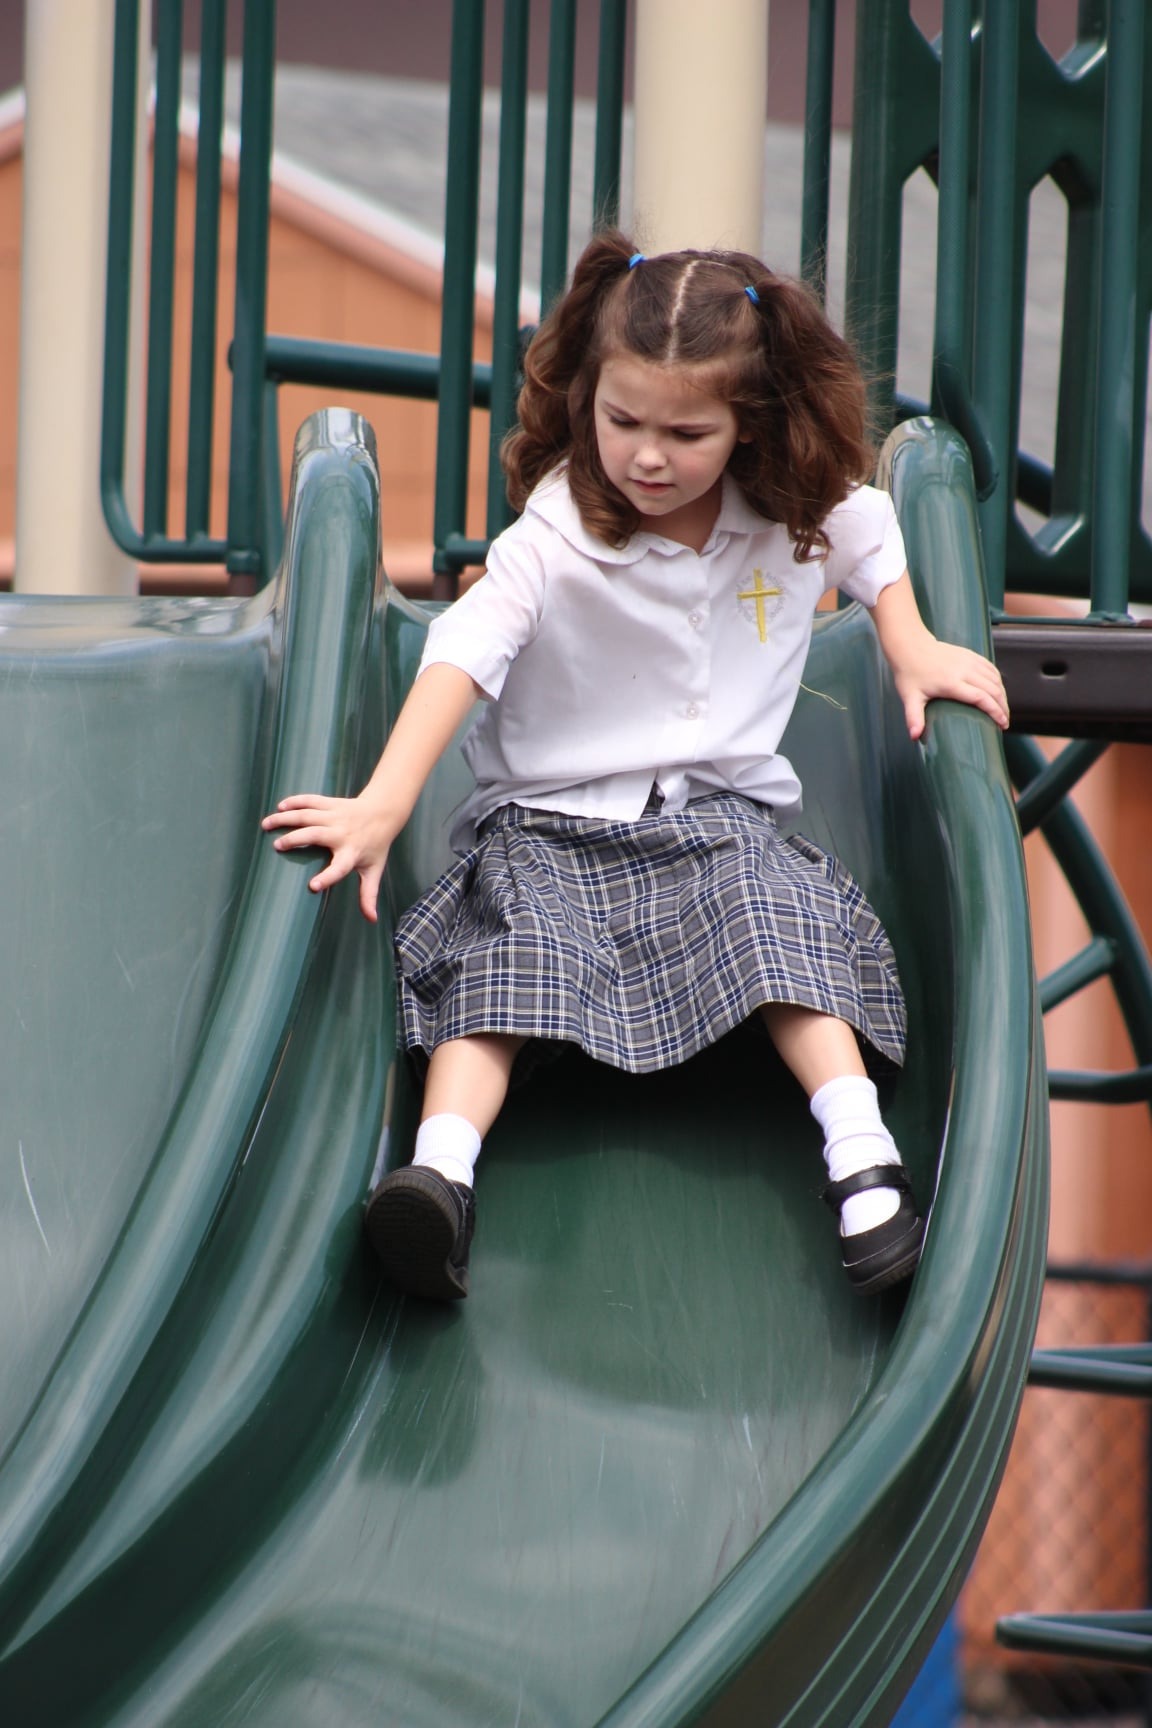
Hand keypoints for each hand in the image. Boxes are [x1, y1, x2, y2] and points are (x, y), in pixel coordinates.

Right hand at [262, 792, 398, 921]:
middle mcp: (342, 833)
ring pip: (307, 815)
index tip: (313, 887)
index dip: (327, 877)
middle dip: (295, 839)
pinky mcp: (331, 804)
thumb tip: (371, 920)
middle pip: (315, 834)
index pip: (339, 868)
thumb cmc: (376, 846)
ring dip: (286, 818)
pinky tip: (280, 806)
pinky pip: (310, 800)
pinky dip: (295, 801)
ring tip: (266, 824)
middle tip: (277, 846)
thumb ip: (369, 895)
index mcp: (351, 853)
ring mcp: (335, 816)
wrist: (384, 812)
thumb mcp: (374, 870)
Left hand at [892, 639, 1009, 740]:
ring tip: (1003, 710)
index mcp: (951, 683)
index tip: (1002, 724)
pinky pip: (991, 668)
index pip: (981, 698)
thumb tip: (914, 737)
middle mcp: (964, 670)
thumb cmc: (910, 673)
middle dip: (1003, 707)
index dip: (995, 712)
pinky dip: (998, 681)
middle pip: (993, 690)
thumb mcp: (910, 697)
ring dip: (1003, 695)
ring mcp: (969, 661)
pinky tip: (999, 691)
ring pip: (995, 679)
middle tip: (1005, 722)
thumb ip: (914, 717)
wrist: (911, 646)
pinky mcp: (970, 655)